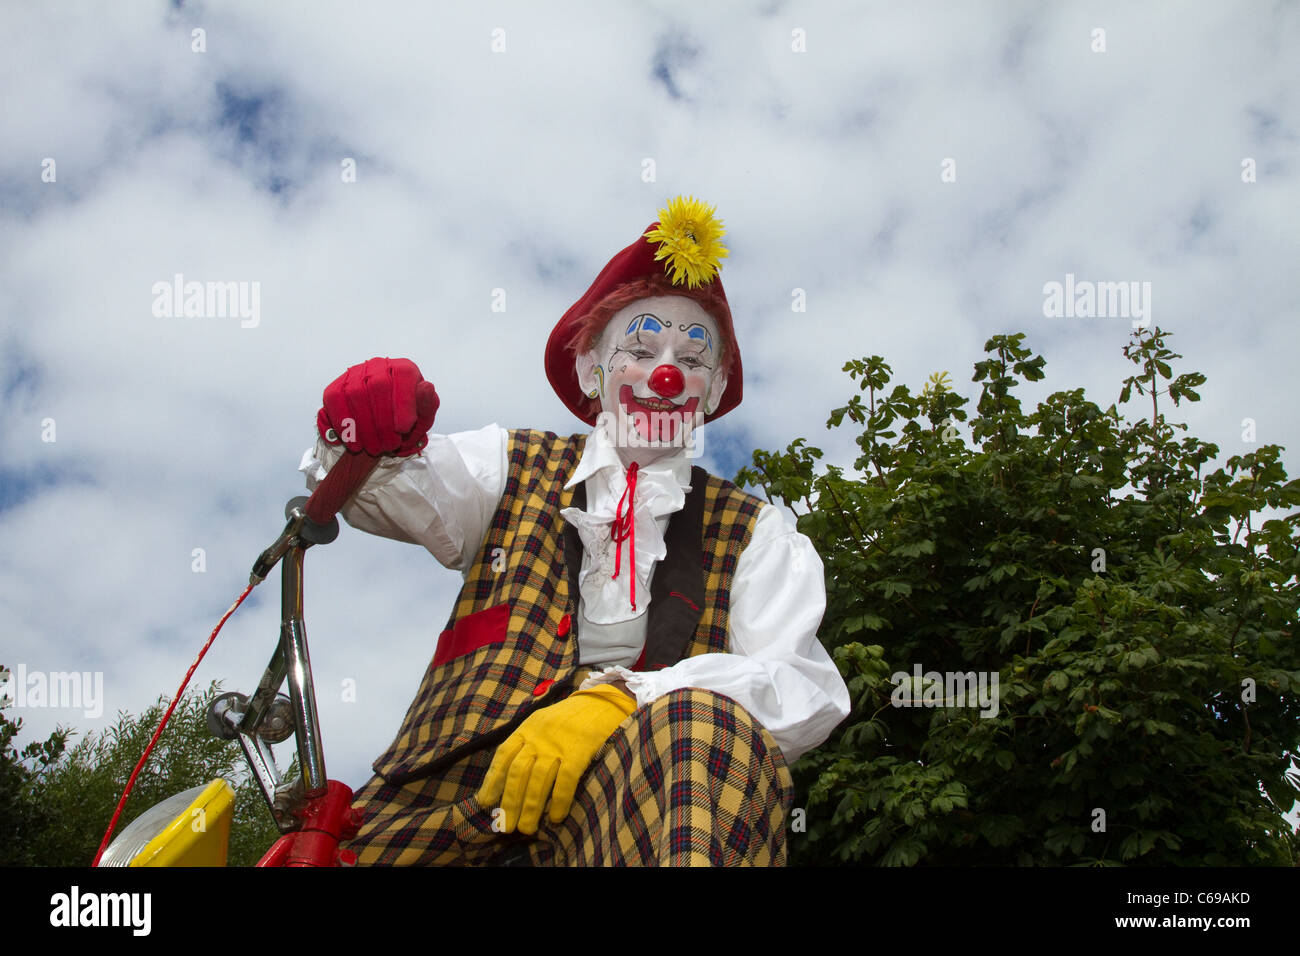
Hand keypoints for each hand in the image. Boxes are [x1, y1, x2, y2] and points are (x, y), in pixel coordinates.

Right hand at [316, 357, 439, 455]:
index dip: (403, 402)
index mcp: (404, 369)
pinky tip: (355, 444)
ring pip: (354, 394)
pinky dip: (343, 424)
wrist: (385, 426)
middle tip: (390, 445)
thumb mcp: (424, 415)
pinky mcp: (336, 388)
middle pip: (377, 386)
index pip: (403, 375)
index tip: (403, 428)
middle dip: (383, 421)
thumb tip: (425, 387)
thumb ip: (427, 404)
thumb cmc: (407, 418)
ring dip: (364, 427)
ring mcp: (354, 375)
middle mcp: (378, 366)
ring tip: (375, 449)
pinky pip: (333, 401)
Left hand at [477, 684, 636, 833]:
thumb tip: (511, 776)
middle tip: (506, 826)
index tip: (485, 802)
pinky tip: (555, 817)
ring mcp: (559, 743)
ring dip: (530, 807)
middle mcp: (539, 736)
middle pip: (518, 772)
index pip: (504, 755)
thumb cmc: (572, 717)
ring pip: (538, 779)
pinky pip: (566, 779)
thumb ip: (529, 742)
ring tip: (526, 829)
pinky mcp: (580, 749)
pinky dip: (559, 799)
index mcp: (528, 728)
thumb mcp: (544, 722)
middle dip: (510, 801)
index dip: (492, 780)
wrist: (604, 700)